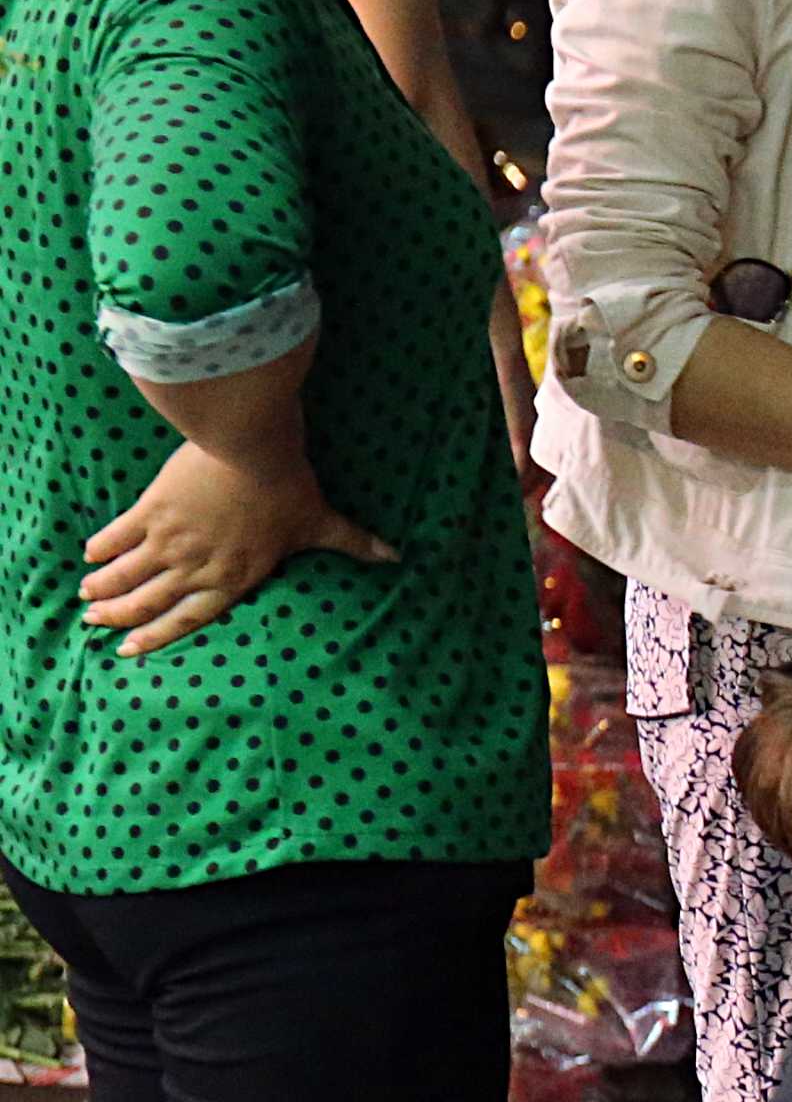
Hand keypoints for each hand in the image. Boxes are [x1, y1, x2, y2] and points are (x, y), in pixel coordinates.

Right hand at [79, 442, 392, 655]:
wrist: (251, 450)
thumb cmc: (289, 488)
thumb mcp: (322, 522)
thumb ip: (352, 543)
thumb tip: (396, 556)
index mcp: (233, 578)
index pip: (190, 618)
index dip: (159, 637)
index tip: (130, 651)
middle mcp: (196, 567)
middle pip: (149, 601)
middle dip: (120, 616)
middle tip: (94, 622)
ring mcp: (170, 541)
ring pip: (127, 574)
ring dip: (104, 588)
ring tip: (85, 597)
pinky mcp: (151, 511)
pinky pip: (118, 536)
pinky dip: (102, 547)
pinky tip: (88, 555)